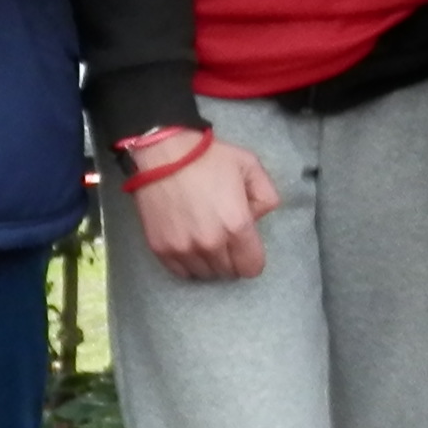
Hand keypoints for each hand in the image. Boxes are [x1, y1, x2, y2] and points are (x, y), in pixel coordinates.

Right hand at [126, 136, 279, 282]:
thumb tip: (257, 219)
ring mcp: (184, 249)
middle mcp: (211, 244)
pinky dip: (188, 262)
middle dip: (231, 257)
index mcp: (237, 225)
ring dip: (209, 261)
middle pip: (229, 273)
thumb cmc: (206, 157)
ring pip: (206, 274)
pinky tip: (188, 242)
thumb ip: (266, 196)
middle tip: (223, 236)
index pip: (252, 268)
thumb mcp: (250, 166)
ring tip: (204, 238)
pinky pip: (182, 272)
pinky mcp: (161, 249)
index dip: (251, 257)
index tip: (244, 245)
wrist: (161, 152)